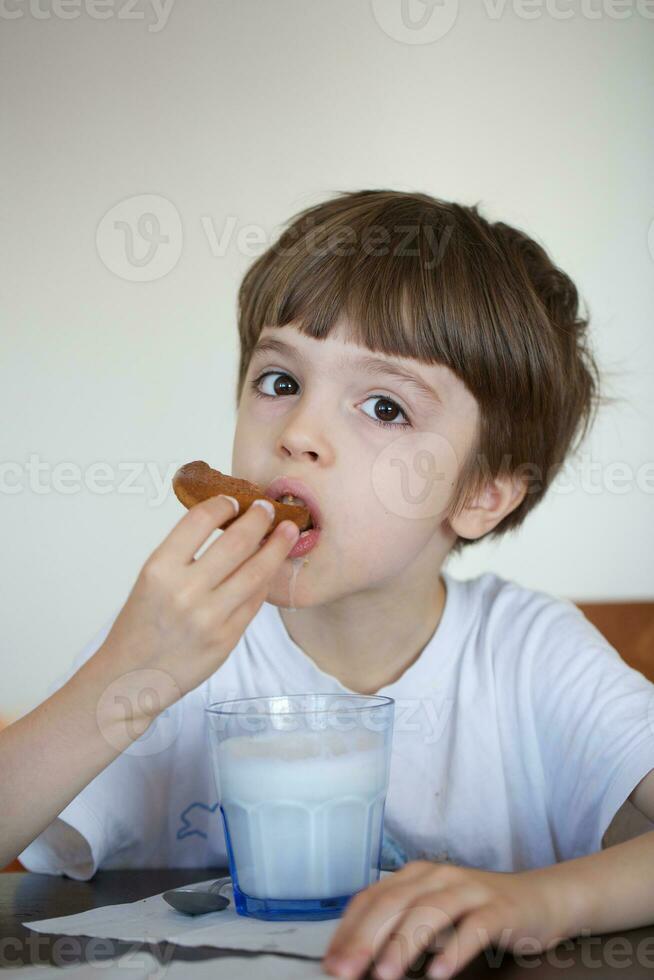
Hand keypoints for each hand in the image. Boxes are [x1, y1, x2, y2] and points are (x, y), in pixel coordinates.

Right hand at [89, 495, 298, 735]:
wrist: (131, 677)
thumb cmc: (142, 624)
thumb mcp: (151, 580)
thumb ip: (184, 553)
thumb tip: (228, 522)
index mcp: (159, 569)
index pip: (200, 520)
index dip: (223, 504)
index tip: (235, 500)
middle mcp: (184, 591)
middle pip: (237, 542)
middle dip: (259, 519)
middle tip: (269, 508)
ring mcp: (208, 618)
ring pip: (256, 572)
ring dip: (276, 547)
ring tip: (287, 531)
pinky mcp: (226, 640)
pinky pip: (255, 602)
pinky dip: (265, 581)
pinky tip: (271, 568)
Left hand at [322, 860, 571, 979]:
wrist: (540, 898)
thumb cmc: (478, 910)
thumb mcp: (434, 913)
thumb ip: (401, 928)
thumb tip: (357, 959)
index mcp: (417, 874)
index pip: (373, 897)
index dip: (348, 929)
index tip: (331, 962)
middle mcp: (439, 876)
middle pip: (395, 902)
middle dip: (366, 938)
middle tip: (347, 971)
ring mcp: (470, 890)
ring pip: (430, 912)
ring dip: (404, 944)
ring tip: (385, 975)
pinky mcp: (500, 909)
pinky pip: (474, 928)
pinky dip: (454, 950)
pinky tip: (439, 973)